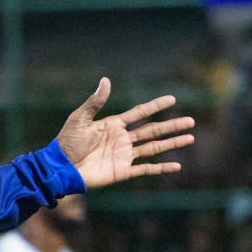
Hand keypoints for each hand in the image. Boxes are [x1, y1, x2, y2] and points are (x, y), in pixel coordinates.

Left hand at [56, 78, 193, 188]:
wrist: (60, 167)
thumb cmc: (66, 142)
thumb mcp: (80, 119)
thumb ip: (95, 102)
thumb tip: (106, 80)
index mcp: (113, 125)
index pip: (140, 113)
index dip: (156, 106)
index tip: (172, 99)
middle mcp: (122, 139)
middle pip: (152, 130)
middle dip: (172, 126)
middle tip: (191, 121)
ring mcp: (124, 155)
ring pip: (154, 147)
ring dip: (172, 143)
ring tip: (190, 137)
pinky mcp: (122, 171)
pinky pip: (145, 169)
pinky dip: (161, 168)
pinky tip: (176, 165)